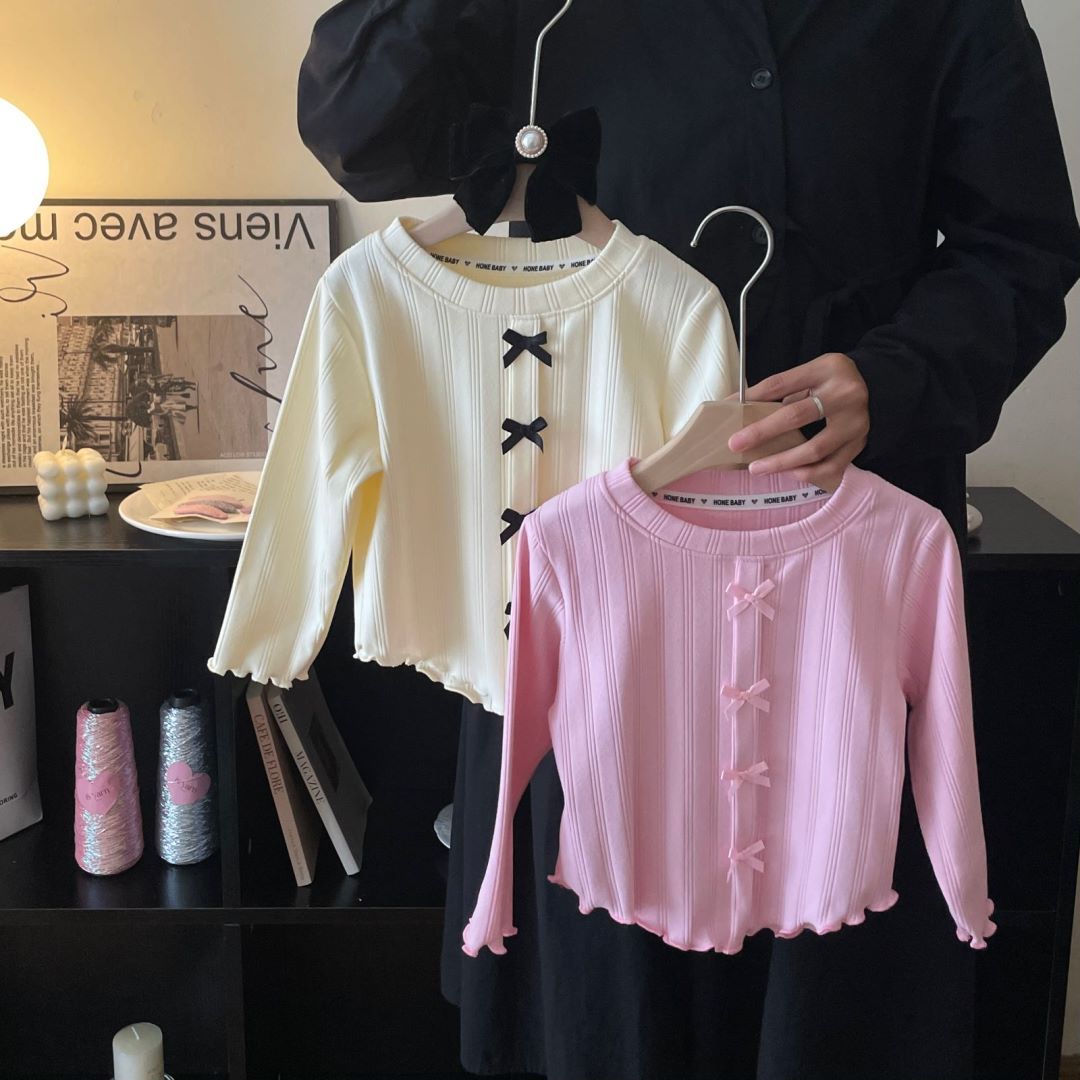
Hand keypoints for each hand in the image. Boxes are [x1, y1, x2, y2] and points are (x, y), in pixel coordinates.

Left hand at [726, 353, 869, 488]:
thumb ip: (780, 390)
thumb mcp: (810, 374)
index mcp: (826, 369)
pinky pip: (832, 465)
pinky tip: (790, 474)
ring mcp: (855, 421)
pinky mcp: (860, 442)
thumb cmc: (832, 381)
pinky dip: (809, 473)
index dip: (752, 399)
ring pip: (815, 449)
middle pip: (796, 415)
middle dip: (762, 432)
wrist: (878, 387)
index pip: (781, 384)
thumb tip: (737, 406)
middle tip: (737, 445)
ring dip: (782, 462)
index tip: (731, 411)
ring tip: (757, 468)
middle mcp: (845, 394)